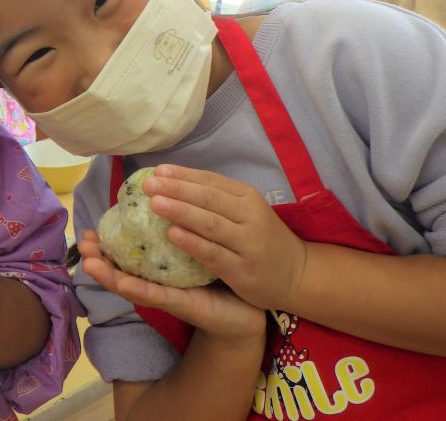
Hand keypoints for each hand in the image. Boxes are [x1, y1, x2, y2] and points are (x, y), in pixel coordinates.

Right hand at [79, 230, 264, 344]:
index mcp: (158, 265)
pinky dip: (140, 289)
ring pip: (131, 283)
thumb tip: (166, 195)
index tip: (87, 229)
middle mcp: (158, 280)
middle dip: (98, 256)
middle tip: (83, 241)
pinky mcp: (183, 304)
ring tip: (89, 262)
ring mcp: (167, 294)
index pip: (126, 252)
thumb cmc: (221, 271)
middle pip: (121, 267)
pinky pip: (159, 295)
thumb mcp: (199, 243)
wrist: (248, 307)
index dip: (105, 242)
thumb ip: (181, 224)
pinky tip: (124, 282)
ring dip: (108, 274)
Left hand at [143, 165, 306, 309]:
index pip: (210, 181)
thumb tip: (171, 180)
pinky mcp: (243, 270)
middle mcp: (249, 216)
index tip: (156, 171)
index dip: (183, 175)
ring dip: (181, 211)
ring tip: (155, 204)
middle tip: (148, 185)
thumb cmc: (259, 237)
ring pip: (210, 224)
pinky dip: (193, 243)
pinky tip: (173, 235)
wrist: (297, 273)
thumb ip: (214, 197)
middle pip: (208, 199)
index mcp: (246, 197)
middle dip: (176, 190)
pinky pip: (214, 254)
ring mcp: (248, 243)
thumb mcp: (244, 210)